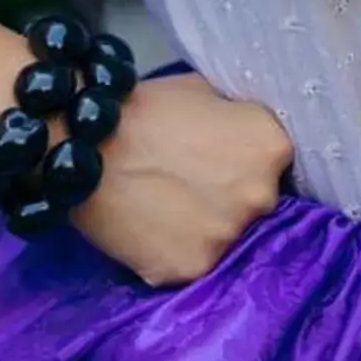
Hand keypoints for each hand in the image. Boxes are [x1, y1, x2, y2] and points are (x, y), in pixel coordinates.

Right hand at [74, 74, 293, 285]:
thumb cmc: (146, 109)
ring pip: (225, 237)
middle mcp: (262, 195)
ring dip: (204, 227)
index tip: (223, 161)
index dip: (247, 162)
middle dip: (231, 197)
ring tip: (167, 208)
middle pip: (257, 204)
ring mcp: (228, 236)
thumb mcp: (206, 93)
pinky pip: (192, 261)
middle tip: (192, 186)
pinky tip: (152, 230)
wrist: (85, 145)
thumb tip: (242, 136)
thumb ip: (236, 119)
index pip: (275, 163)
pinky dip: (174, 250)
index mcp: (271, 147)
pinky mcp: (193, 268)